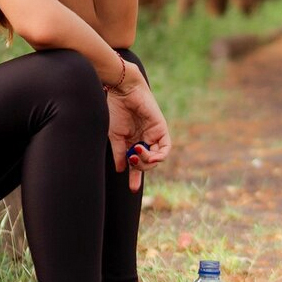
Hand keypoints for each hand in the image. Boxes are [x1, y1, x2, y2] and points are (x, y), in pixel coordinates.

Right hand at [106, 65, 170, 191]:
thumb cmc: (116, 111)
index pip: (136, 165)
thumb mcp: (115, 137)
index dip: (135, 178)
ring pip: (156, 158)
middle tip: (131, 160)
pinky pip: (165, 148)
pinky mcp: (161, 129)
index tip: (132, 189)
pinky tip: (149, 156)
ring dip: (147, 161)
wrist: (122, 91)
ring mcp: (153, 136)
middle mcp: (144, 141)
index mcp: (131, 143)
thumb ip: (119, 154)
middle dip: (140, 168)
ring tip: (135, 153)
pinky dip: (158, 156)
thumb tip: (121, 170)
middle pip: (147, 164)